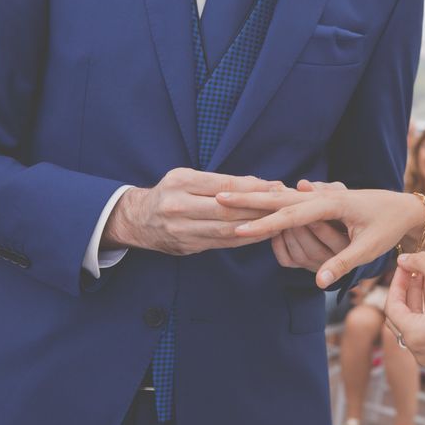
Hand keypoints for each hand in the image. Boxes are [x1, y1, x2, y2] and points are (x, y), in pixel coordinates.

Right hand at [102, 168, 281, 254]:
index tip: (277, 186)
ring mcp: (182, 229)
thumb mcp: (188, 177)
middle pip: (228, 210)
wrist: (138, 220)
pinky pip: (222, 243)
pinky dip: (245, 239)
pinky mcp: (188, 247)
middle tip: (285, 205)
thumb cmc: (170, 193)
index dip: (253, 187)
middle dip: (260, 208)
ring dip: (257, 226)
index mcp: (180, 182)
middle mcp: (179, 206)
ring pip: (227, 229)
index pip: (224, 185)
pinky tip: (262, 234)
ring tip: (280, 221)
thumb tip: (261, 184)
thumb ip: (221, 182)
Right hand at [216, 188, 424, 287]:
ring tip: (225, 194)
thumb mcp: (370, 247)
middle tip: (217, 196)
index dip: (264, 223)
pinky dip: (267, 196)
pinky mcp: (319, 197)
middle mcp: (321, 195)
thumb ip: (343, 263)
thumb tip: (318, 283)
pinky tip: (250, 197)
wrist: (403, 207)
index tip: (238, 227)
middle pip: (277, 197)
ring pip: (280, 195)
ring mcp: (319, 194)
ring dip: (252, 195)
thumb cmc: (388, 226)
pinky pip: (288, 197)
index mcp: (332, 204)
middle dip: (247, 198)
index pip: (291, 215)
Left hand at [384, 252, 424, 367]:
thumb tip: (403, 259)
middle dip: (407, 289)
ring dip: (420, 297)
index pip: (392, 306)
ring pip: (416, 322)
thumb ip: (424, 265)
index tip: (405, 264)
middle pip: (402, 315)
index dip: (397, 282)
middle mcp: (421, 352)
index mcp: (416, 337)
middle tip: (414, 266)